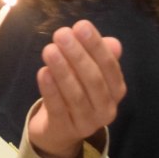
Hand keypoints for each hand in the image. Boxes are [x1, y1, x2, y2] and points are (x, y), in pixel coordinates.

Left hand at [28, 20, 124, 157]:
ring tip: (49, 49)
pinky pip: (58, 108)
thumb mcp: (87, 74)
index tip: (81, 26)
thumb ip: (98, 57)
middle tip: (61, 34)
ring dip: (62, 70)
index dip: (96, 46)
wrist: (58, 131)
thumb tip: (113, 43)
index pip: (109, 67)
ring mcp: (86, 123)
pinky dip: (51, 90)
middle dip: (77, 55)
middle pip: (93, 80)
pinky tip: (43, 72)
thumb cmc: (76, 93)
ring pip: (76, 95)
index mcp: (115, 91)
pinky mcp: (64, 130)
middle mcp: (106, 109)